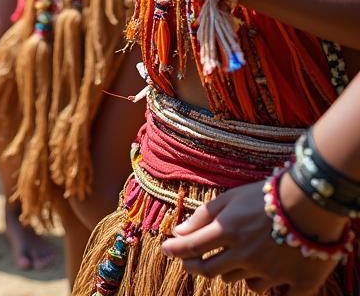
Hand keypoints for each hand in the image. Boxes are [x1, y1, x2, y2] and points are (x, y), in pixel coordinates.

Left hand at [162, 175, 344, 293]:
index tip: (166, 249)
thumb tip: (177, 233)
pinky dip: (267, 284)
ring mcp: (272, 273)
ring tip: (238, 257)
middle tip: (189, 262)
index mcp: (228, 232)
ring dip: (235, 272)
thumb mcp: (230, 198)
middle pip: (212, 271)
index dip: (176, 251)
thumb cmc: (267, 195)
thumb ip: (203, 216)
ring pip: (243, 282)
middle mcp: (246, 256)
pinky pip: (275, 293)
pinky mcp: (298, 283)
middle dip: (196, 266)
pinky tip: (266, 274)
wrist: (314, 202)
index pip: (192, 248)